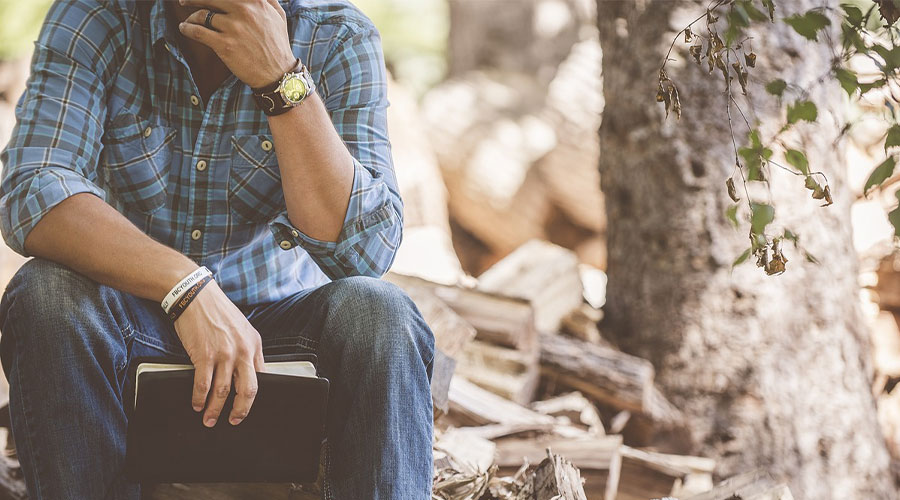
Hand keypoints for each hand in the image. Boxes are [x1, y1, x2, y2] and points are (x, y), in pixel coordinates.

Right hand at [173, 280, 265, 426]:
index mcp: (254, 344)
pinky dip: (199, 398)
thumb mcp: (241, 328)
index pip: (261, 377)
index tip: (247, 406)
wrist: (195, 295)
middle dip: (240, 410)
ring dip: (215, 409)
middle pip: (247, 390)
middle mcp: (242, 351)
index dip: (254, 396)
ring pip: (223, 392)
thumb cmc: (216, 311)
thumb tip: (246, 372)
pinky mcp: (204, 355)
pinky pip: (203, 385)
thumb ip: (246, 349)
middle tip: (234, 421)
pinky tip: (196, 404)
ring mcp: (224, 354)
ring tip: (209, 419)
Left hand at [178, 0, 296, 87]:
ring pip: (201, 15)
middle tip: (185, 1)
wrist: (277, 74)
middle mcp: (244, 11)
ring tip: (189, 21)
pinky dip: (187, 29)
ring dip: (191, 17)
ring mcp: (234, 28)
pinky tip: (184, 28)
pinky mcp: (225, 45)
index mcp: (256, 2)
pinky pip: (198, 32)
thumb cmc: (278, 44)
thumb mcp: (278, 16)